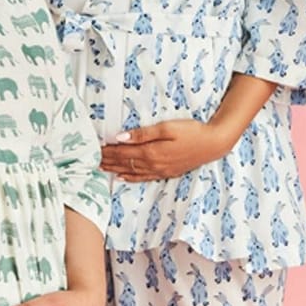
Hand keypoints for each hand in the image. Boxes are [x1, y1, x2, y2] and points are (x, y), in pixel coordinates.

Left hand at [101, 119, 228, 180]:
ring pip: (132, 171)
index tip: (95, 148)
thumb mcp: (167, 127)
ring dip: (115, 169)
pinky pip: (144, 177)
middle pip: (125, 162)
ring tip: (101, 168)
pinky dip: (131, 178)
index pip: (123, 152)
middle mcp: (154, 164)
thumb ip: (143, 133)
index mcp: (151, 152)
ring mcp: (161, 170)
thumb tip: (120, 137)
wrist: (213, 144)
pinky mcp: (167, 172)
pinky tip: (122, 177)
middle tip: (91, 159)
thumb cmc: (191, 131)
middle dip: (108, 160)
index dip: (108, 150)